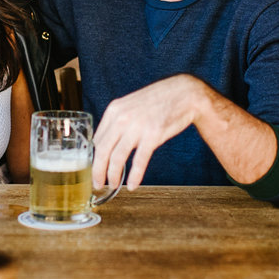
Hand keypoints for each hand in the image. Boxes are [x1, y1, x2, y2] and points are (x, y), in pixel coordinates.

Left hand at [92, 75, 202, 190]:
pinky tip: (132, 185)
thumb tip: (109, 142)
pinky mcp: (153, 136)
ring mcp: (137, 127)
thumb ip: (119, 121)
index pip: (97, 139)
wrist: (183, 93)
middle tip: (98, 183)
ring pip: (117, 158)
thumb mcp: (131, 105)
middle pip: (102, 150)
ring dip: (113, 176)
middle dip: (98, 171)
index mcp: (114, 110)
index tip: (95, 168)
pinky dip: (134, 176)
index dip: (94, 157)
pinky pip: (139, 161)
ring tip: (113, 185)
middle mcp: (122, 118)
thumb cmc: (158, 100)